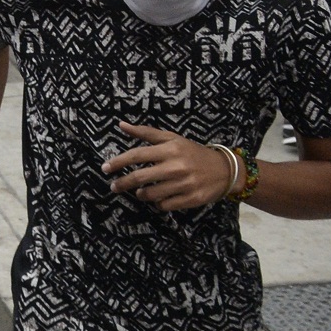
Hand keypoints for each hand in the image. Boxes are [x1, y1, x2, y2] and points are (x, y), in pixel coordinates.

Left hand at [103, 122, 237, 210]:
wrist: (225, 170)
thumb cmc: (193, 152)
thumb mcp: (172, 139)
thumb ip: (146, 133)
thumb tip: (121, 124)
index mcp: (169, 149)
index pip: (136, 155)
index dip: (117, 162)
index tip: (105, 168)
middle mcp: (176, 166)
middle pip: (139, 177)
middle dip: (122, 183)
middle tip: (114, 187)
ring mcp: (184, 184)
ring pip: (150, 194)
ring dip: (140, 194)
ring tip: (140, 191)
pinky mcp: (191, 199)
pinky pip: (164, 205)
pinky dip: (157, 203)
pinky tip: (159, 198)